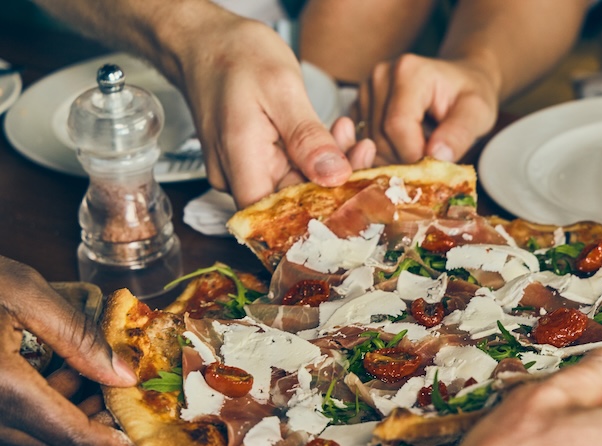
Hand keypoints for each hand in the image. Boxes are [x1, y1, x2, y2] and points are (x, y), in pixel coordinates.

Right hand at [0, 257, 141, 445]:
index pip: (72, 437)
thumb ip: (77, 337)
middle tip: (134, 409)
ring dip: (69, 418)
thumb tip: (123, 376)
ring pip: (27, 438)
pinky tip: (61, 373)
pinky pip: (5, 422)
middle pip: (51, 445)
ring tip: (100, 380)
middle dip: (98, 432)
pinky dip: (40, 408)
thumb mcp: (20, 291)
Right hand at [175, 14, 375, 205]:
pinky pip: (291, 168)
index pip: (279, 217)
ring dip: (329, 164)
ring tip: (348, 132)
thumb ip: (307, 137)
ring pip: (297, 184)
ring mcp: (246, 170)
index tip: (356, 190)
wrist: (206, 39)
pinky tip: (333, 132)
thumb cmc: (236, 55)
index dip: (321, 214)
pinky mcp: (257, 160)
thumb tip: (334, 177)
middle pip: (293, 202)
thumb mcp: (281, 89)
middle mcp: (238, 176)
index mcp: (241, 163)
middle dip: (334, 180)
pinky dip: (315, 154)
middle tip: (364, 148)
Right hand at [355, 53, 499, 163]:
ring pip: (371, 145)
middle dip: (405, 161)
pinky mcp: (360, 106)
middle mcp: (380, 77)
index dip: (413, 156)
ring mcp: (366, 90)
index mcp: (408, 71)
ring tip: (423, 150)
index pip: (397, 126)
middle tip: (432, 162)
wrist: (460, 81)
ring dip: (396, 160)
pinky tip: (408, 148)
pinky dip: (385, 155)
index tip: (434, 168)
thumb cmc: (470, 95)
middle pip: (380, 138)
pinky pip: (365, 143)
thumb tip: (437, 156)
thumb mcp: (478, 112)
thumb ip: (460, 133)